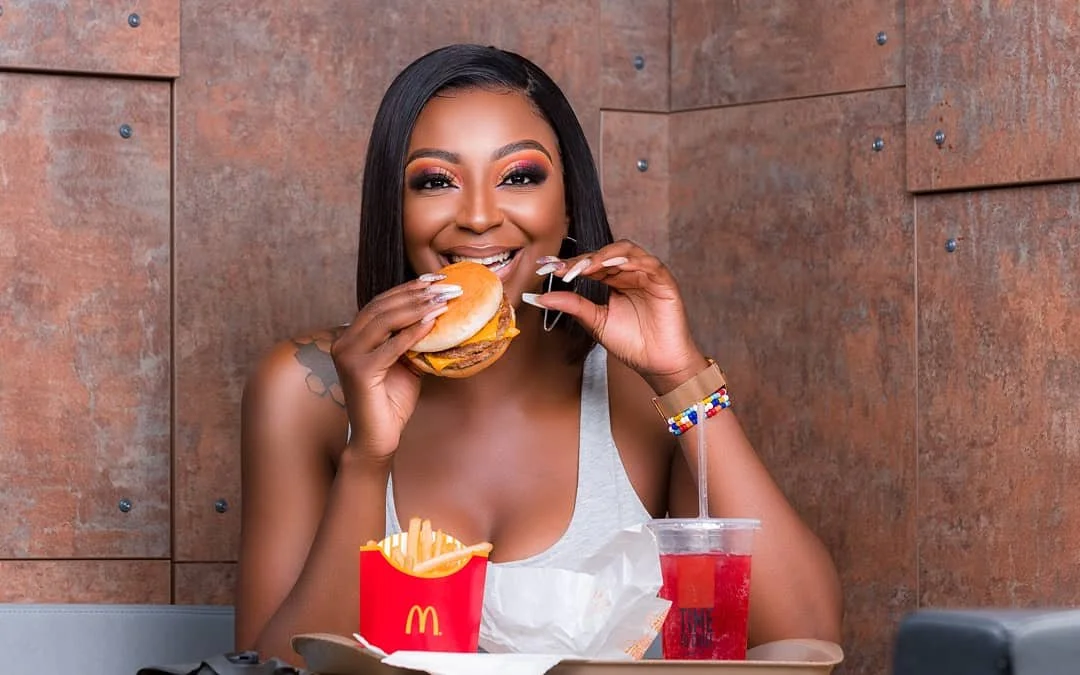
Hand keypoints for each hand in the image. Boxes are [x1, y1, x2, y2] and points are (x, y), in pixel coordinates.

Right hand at [329, 275, 459, 460]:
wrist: (378, 438)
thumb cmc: (392, 401)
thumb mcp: (406, 362)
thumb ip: (413, 339)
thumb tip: (440, 314)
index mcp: (352, 336)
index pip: (380, 304)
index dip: (407, 289)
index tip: (435, 279)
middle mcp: (344, 342)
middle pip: (382, 308)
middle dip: (416, 294)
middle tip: (446, 286)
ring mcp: (347, 356)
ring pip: (383, 322)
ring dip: (416, 308)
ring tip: (443, 299)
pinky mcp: (358, 372)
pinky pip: (390, 347)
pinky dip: (412, 333)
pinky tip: (432, 322)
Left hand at [525, 239, 707, 393]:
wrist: (657, 364)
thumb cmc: (632, 344)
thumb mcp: (596, 322)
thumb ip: (573, 305)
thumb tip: (542, 298)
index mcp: (614, 281)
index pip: (590, 264)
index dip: (569, 264)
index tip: (547, 268)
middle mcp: (630, 274)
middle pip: (605, 254)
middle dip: (582, 259)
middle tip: (562, 268)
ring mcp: (647, 275)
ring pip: (626, 251)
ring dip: (604, 256)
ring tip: (586, 266)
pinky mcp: (664, 281)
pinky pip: (649, 263)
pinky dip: (630, 261)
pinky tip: (612, 266)